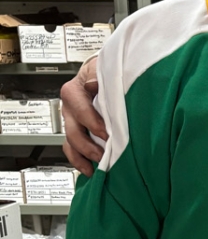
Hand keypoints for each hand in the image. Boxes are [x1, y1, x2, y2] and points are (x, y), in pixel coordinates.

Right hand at [61, 57, 106, 176]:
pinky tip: (89, 169)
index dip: (94, 124)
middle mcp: (69, 109)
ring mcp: (71, 121)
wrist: (101, 72)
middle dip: (88, 146)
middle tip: (103, 155)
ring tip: (94, 169)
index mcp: (72, 92)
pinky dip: (79, 160)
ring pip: (70, 143)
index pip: (81, 111)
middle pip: (73, 132)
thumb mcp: (101, 68)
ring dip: (82, 158)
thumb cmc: (102, 71)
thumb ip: (98, 76)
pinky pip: (72, 149)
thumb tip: (92, 84)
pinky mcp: (76, 131)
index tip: (107, 134)